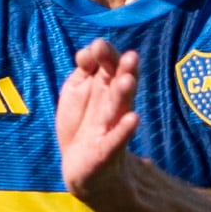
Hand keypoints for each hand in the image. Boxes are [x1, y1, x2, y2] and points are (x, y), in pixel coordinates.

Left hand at [54, 39, 141, 206]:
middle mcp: (113, 102)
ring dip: (125, 94)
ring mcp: (112, 125)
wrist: (81, 164)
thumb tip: (87, 50)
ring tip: (128, 81)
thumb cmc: (82, 121)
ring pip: (120, 107)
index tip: (97, 47)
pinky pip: (117, 139)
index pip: (111, 64)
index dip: (106, 55)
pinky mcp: (107, 150)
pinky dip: (124, 130)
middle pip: (121, 83)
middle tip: (131, 57)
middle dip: (125, 70)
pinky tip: (133, 119)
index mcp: (105, 85)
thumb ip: (84, 69)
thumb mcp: (76, 90)